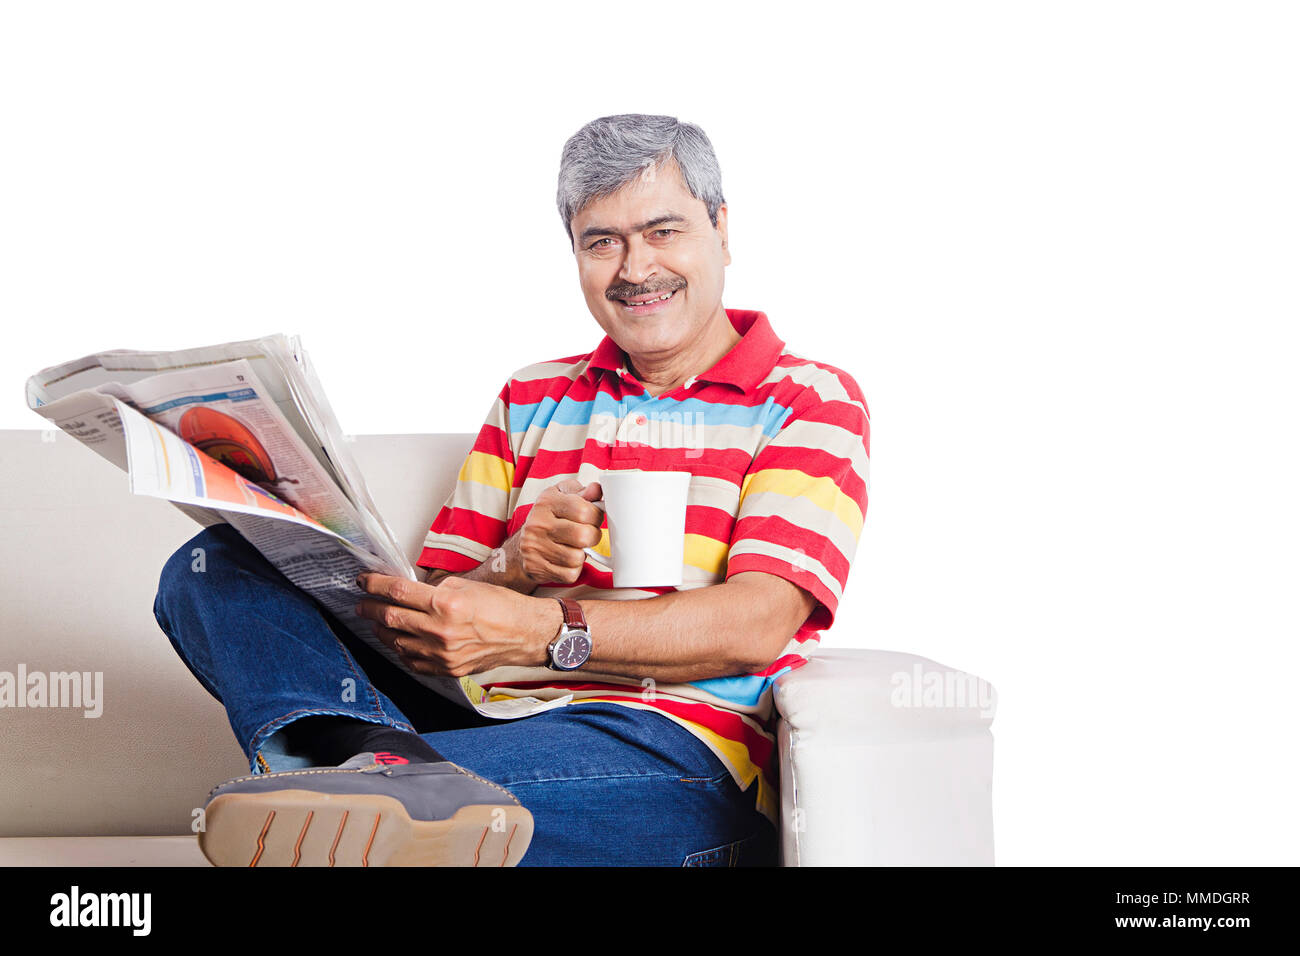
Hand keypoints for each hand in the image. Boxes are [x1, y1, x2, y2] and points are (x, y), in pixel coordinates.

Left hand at [354, 573, 558, 676]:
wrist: (524, 634)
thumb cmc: (501, 607)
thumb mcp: (467, 586)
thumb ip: (435, 590)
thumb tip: (411, 593)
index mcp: (446, 604)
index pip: (398, 591)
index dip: (375, 584)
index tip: (364, 581)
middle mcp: (441, 630)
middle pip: (391, 617)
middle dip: (370, 608)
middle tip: (363, 603)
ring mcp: (442, 654)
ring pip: (396, 642)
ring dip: (381, 630)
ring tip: (376, 621)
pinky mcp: (446, 669)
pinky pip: (412, 661)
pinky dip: (399, 650)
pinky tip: (397, 641)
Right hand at [510, 478, 603, 587]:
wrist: (522, 544)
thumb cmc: (549, 518)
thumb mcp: (563, 497)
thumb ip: (583, 493)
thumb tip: (596, 490)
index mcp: (546, 502)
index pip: (584, 510)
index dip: (596, 516)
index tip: (594, 518)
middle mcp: (537, 524)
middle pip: (583, 536)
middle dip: (593, 536)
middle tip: (588, 534)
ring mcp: (534, 547)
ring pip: (577, 558)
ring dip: (582, 554)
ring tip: (575, 547)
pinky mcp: (535, 567)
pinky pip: (569, 574)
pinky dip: (573, 569)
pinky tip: (566, 560)